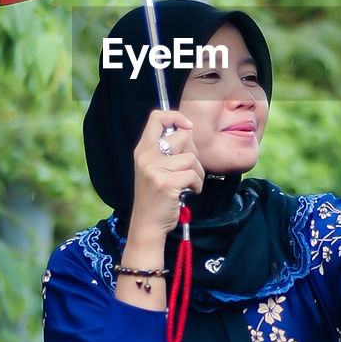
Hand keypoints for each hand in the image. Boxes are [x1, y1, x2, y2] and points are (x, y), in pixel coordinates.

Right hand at [130, 109, 203, 241]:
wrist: (147, 225)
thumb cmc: (156, 197)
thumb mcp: (154, 168)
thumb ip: (166, 150)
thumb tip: (188, 130)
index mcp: (143, 150)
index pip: (157, 117)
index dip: (176, 116)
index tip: (188, 126)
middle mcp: (146, 156)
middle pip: (183, 136)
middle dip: (193, 153)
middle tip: (188, 169)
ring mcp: (155, 169)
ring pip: (192, 158)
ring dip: (197, 173)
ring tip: (189, 183)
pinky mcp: (166, 183)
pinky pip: (194, 175)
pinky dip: (197, 185)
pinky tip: (189, 192)